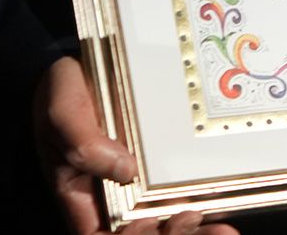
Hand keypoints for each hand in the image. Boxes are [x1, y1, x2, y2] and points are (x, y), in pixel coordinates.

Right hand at [35, 56, 237, 234]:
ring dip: (193, 230)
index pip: (102, 234)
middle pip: (142, 232)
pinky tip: (225, 216)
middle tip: (192, 219)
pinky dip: (204, 204)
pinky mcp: (163, 163)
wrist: (80, 67)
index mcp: (82, 194)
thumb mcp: (64, 115)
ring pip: (167, 220)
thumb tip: (126, 170)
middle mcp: (114, 194)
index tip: (148, 225)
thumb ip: (84, 144)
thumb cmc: (62, 95)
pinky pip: (183, 191)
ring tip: (221, 231)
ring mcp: (141, 180)